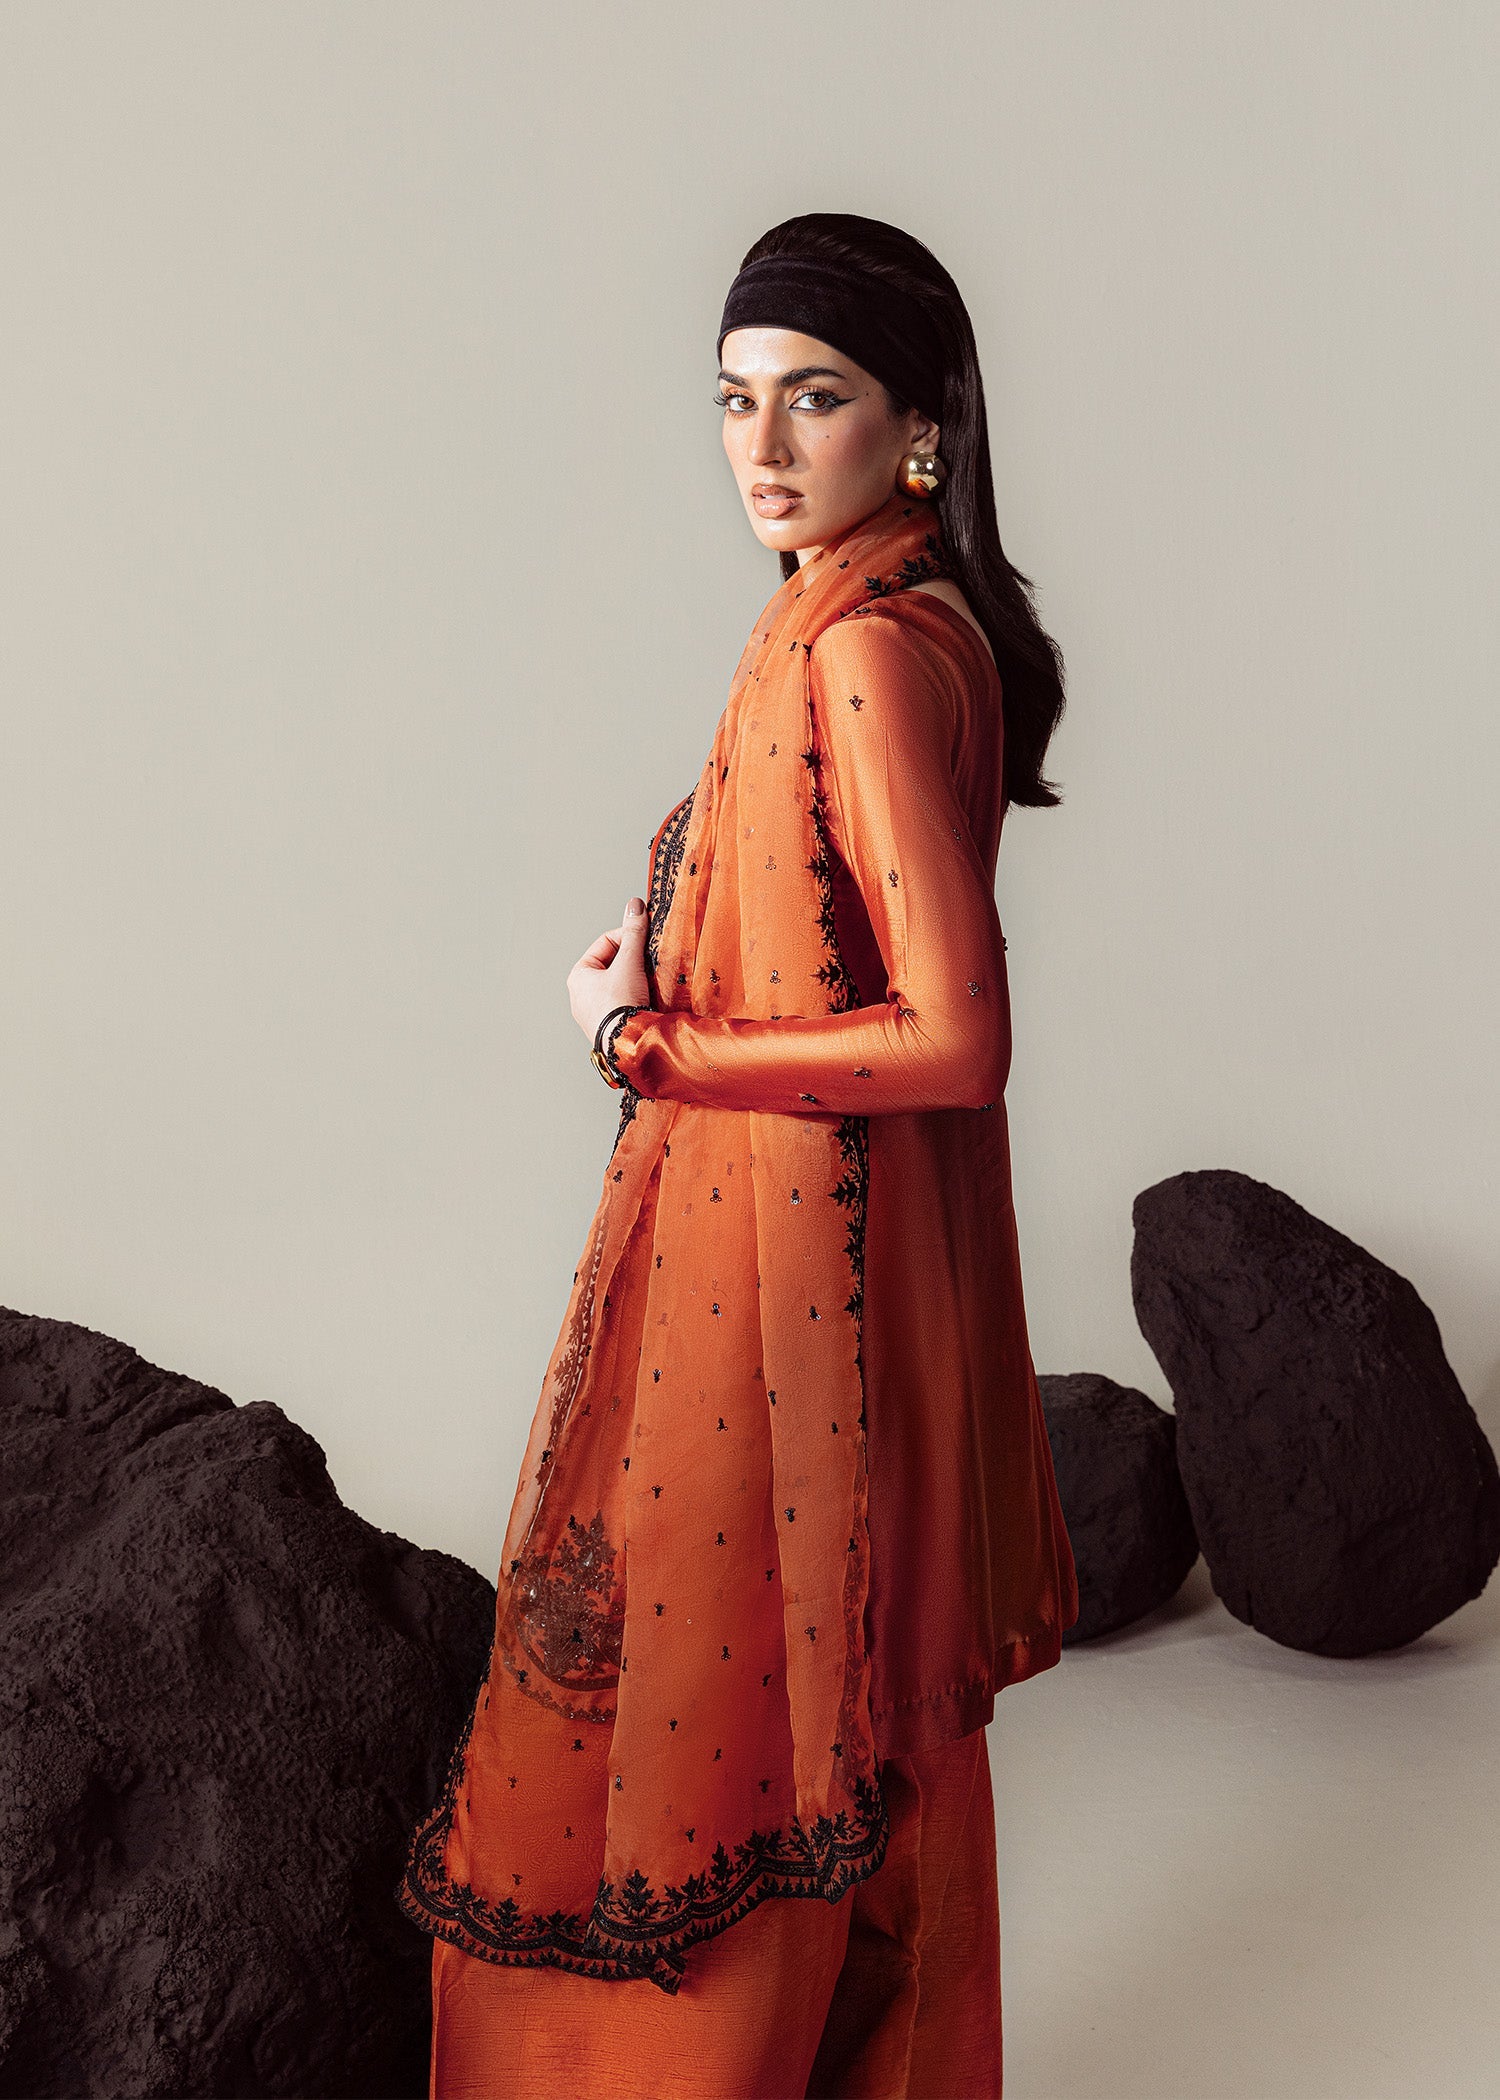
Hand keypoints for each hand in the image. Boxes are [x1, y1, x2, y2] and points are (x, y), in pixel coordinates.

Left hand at [569, 897, 650, 1043]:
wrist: (625, 1046)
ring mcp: (592, 1013)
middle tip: (650, 964)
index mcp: (579, 975)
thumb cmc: (619, 1005)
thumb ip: (634, 933)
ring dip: (636, 981)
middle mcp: (580, 995)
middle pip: (613, 965)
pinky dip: (635, 999)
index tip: (646, 941)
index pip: (606, 943)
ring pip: (619, 985)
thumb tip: (635, 905)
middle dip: (634, 962)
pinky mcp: (606, 1027)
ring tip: (650, 983)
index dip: (628, 938)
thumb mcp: (629, 963)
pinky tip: (647, 1001)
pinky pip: (622, 1004)